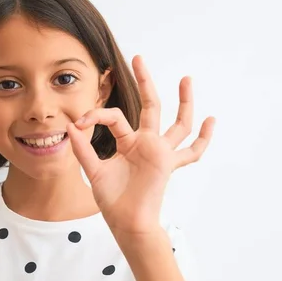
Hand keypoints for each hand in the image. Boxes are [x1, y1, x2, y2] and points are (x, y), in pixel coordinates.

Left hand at [66, 55, 214, 239]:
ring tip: (186, 79)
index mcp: (127, 142)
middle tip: (138, 58)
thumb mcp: (93, 170)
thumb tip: (70, 126)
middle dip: (145, 82)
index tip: (79, 122)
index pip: (115, 116)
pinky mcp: (169, 163)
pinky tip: (211, 121)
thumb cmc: (112, 200)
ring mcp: (160, 152)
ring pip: (178, 123)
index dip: (96, 115)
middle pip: (151, 106)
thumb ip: (83, 149)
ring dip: (184, 101)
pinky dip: (203, 138)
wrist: (126, 221)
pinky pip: (191, 151)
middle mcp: (146, 143)